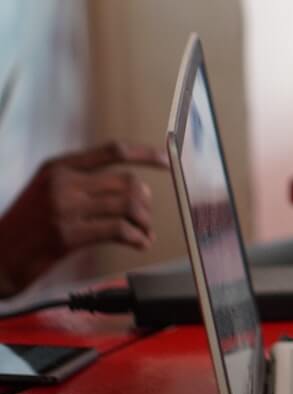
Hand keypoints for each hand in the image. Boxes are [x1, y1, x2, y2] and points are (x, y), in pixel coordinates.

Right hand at [0, 142, 167, 296]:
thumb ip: (83, 183)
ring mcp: (64, 209)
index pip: (112, 151)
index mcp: (58, 167)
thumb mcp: (46, 191)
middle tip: (145, 217)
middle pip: (127, 182)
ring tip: (144, 233)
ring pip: (128, 205)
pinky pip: (119, 229)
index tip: (167, 161)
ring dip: (144, 222)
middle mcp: (63, 183)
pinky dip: (138, 237)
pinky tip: (140, 243)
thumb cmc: (25, 227)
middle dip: (144, 201)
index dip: (145, 154)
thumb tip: (133, 188)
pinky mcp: (68, 235)